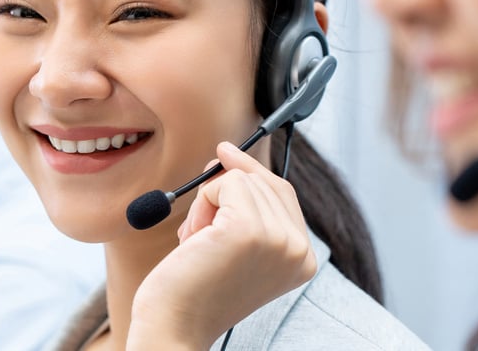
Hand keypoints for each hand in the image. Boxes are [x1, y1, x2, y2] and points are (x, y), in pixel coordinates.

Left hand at [126, 141, 317, 349]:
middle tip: (201, 237)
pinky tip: (195, 240)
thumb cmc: (195, 290)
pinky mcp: (249, 229)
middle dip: (221, 196)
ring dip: (207, 205)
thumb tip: (229, 156)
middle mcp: (299, 249)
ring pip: (239, 180)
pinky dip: (200, 204)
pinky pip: (223, 182)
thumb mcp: (234, 248)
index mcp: (303, 259)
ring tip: (199, 245)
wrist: (175, 326)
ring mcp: (278, 238)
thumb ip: (249, 212)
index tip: (226, 152)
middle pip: (262, 181)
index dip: (252, 171)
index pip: (284, 194)